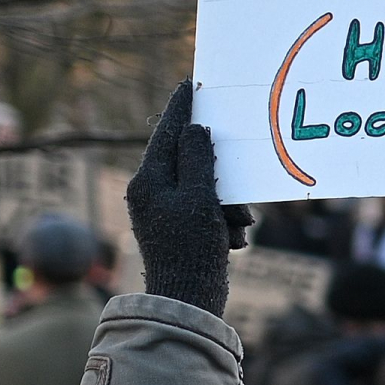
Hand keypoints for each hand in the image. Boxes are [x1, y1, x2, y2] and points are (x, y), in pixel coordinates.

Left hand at [123, 84, 247, 315]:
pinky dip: (223, 219)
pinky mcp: (179, 228)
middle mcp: (151, 191)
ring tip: (237, 226)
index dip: (181, 108)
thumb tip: (195, 128)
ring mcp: (164, 210)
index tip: (191, 83)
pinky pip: (206, 209)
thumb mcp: (199, 197)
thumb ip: (198, 158)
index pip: (166, 132)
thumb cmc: (191, 249)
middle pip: (190, 160)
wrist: (188, 300)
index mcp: (147, 179)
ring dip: (227, 203)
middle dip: (220, 175)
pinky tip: (232, 239)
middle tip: (236, 195)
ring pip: (204, 186)